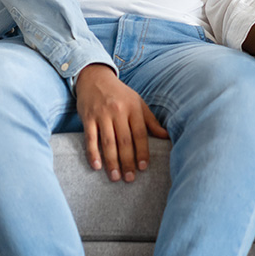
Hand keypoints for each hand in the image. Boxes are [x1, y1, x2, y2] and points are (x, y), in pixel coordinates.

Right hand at [76, 64, 168, 182]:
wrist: (95, 77)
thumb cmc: (120, 94)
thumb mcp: (138, 103)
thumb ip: (151, 121)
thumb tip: (166, 136)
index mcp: (133, 108)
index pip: (140, 134)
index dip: (142, 152)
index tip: (143, 168)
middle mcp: (118, 111)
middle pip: (124, 141)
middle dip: (127, 162)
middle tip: (130, 179)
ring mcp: (101, 114)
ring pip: (108, 142)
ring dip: (111, 162)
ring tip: (115, 177)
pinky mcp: (87, 117)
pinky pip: (90, 138)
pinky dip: (93, 153)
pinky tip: (96, 166)